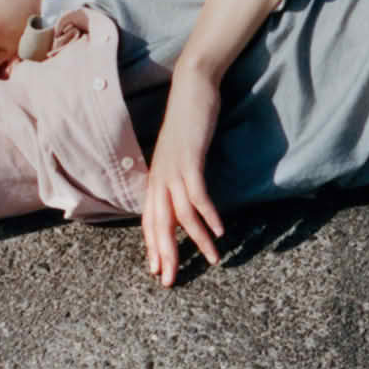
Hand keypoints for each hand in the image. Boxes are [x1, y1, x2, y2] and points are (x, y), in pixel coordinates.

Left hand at [141, 67, 224, 286]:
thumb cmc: (189, 120)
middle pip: (158, 224)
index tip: (158, 271)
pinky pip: (197, 194)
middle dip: (165, 255)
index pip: (150, 221)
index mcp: (157, 178)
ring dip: (196, 240)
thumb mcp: (182, 154)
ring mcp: (173, 168)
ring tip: (213, 259)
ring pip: (180, 214)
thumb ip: (181, 176)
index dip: (153, 247)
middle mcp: (160, 177)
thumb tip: (187, 199)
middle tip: (171, 280)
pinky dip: (208, 214)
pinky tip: (219, 230)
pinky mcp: (189, 159)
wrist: (191, 87)